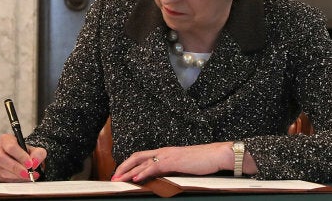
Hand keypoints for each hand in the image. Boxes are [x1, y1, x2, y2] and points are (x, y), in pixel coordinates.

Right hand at [0, 133, 46, 181]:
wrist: (22, 159)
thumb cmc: (26, 153)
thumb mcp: (36, 150)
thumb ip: (38, 154)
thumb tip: (34, 162)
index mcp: (6, 139)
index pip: (10, 146)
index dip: (20, 156)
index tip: (29, 164)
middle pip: (1, 158)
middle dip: (16, 168)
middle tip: (27, 173)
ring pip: (0, 170)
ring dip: (15, 176)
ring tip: (27, 177)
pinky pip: (0, 178)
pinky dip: (12, 180)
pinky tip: (21, 180)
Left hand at [111, 142, 250, 182]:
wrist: (217, 155)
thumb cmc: (204, 161)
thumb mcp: (184, 165)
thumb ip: (173, 169)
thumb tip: (165, 177)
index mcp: (166, 152)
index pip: (143, 156)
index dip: (130, 164)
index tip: (122, 173)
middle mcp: (164, 151)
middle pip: (137, 156)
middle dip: (123, 167)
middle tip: (113, 177)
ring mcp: (168, 155)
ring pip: (142, 162)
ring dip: (128, 171)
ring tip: (119, 179)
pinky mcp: (173, 161)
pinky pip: (154, 167)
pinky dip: (143, 172)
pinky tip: (136, 179)